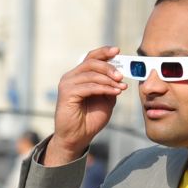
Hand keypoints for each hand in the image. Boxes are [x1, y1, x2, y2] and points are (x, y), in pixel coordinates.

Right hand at [44, 46, 124, 165]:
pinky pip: (89, 86)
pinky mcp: (66, 94)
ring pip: (91, 74)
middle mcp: (70, 77)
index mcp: (79, 76)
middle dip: (109, 67)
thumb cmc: (90, 119)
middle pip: (91, 62)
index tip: (118, 51)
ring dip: (109, 80)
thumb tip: (120, 75)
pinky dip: (104, 88)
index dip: (104, 52)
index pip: (90, 58)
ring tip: (121, 87)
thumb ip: (110, 86)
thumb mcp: (106, 99)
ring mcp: (67, 84)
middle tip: (122, 76)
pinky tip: (115, 92)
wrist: (77, 137)